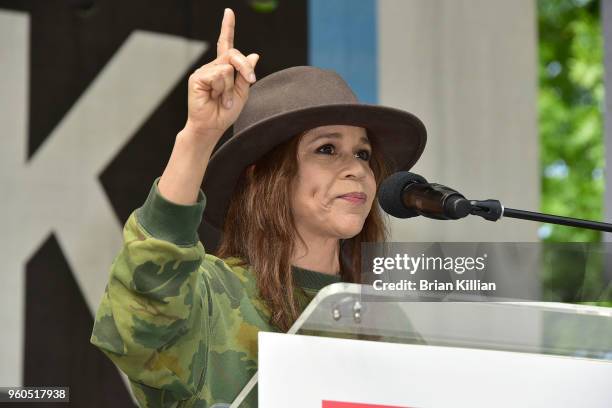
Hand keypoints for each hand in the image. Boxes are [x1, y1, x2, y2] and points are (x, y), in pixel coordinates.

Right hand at [185, 8, 258, 140]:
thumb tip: (254, 55)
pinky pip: (220, 75)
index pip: (226, 44)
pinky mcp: (197, 77)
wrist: (212, 127)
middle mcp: (213, 67)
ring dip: (231, 87)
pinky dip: (224, 89)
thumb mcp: (243, 93)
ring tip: (225, 100)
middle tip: (250, 81)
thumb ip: (246, 74)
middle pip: (233, 54)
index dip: (227, 28)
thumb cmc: (226, 112)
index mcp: (224, 69)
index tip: (229, 12)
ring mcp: (204, 71)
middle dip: (245, 68)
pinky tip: (217, 98)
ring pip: (228, 68)